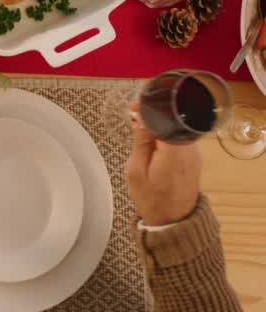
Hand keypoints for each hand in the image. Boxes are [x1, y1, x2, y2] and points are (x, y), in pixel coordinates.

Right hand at [126, 103, 201, 225]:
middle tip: (133, 115)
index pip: (166, 119)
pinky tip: (153, 141)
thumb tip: (141, 120)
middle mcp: (190, 151)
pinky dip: (166, 135)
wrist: (173, 221)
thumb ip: (140, 142)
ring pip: (177, 129)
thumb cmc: (152, 199)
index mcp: (174, 153)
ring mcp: (195, 155)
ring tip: (140, 129)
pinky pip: (180, 139)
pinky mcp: (194, 159)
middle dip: (153, 115)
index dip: (150, 109)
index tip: (134, 106)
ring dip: (159, 125)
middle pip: (173, 122)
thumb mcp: (136, 171)